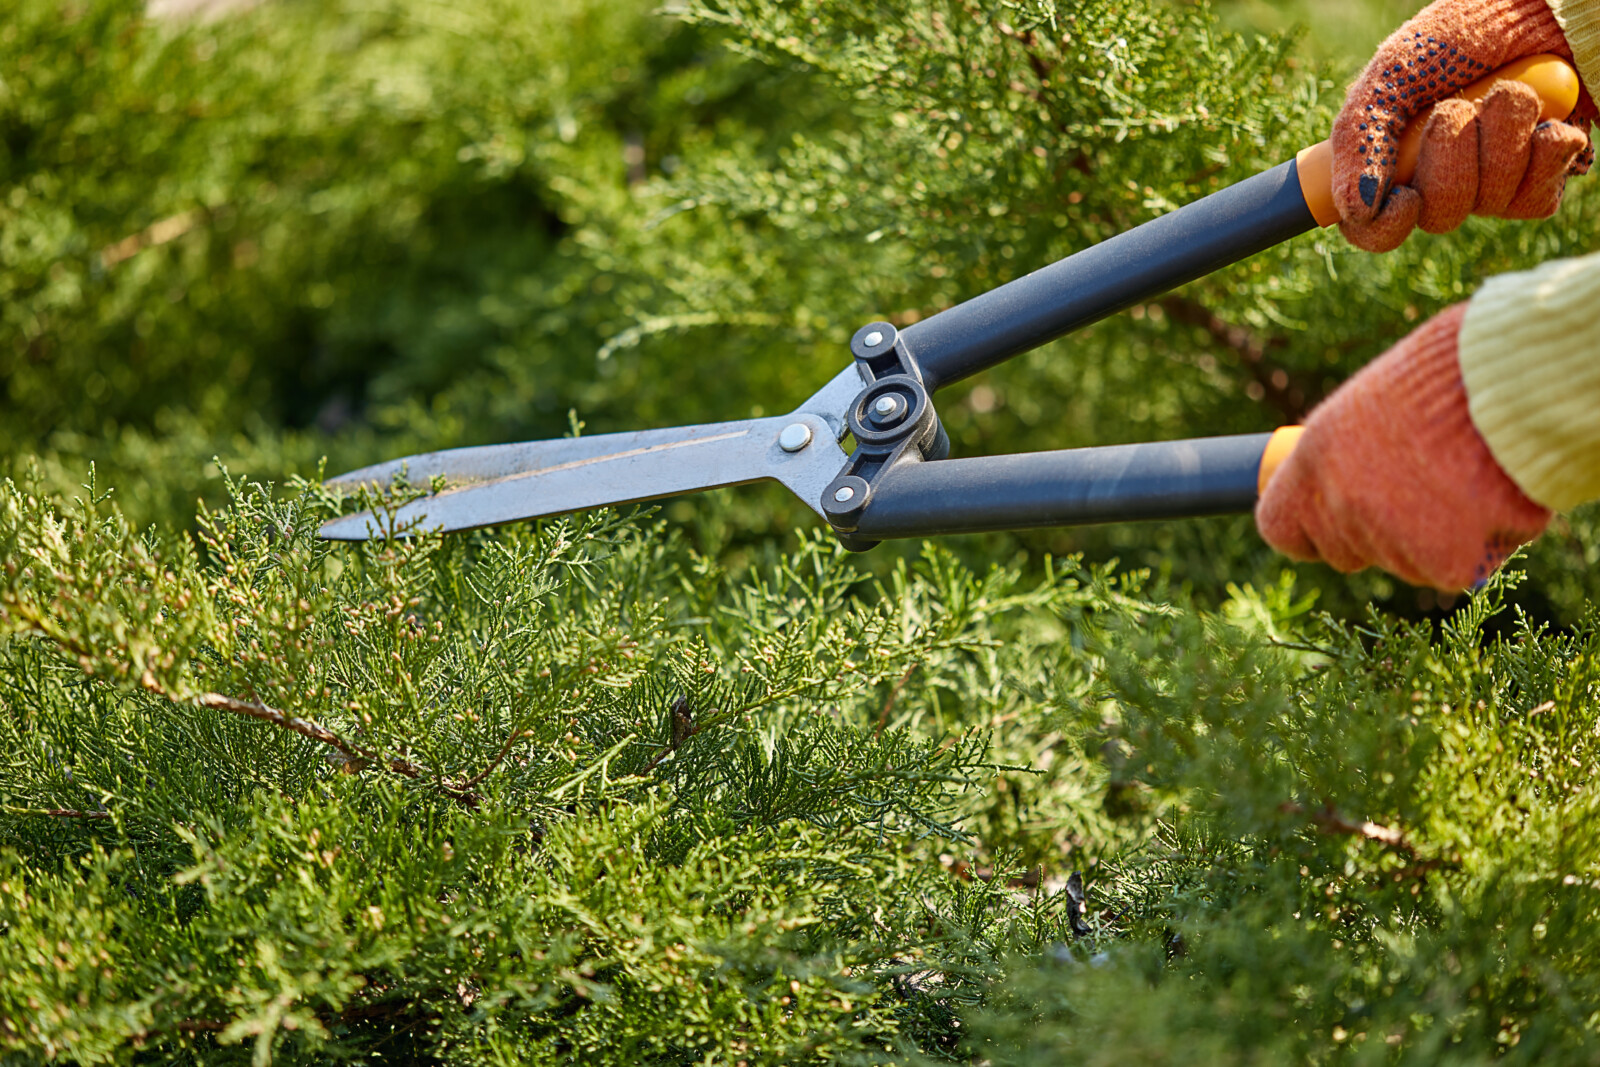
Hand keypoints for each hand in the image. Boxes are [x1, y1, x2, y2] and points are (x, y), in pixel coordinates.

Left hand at [1255, 304, 1550, 590]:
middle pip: (1346, 553)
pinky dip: (1476, 546)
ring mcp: (1386, 536)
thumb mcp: (1373, 402)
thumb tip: (1340, 481)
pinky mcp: (1441, 561)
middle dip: (1378, 532)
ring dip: (1432, 537)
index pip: (1280, 529)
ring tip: (1465, 478)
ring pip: (1402, 563)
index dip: (1309, 530)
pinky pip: (1453, 571)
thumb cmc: (1451, 375)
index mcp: (1314, 458)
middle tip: (1423, 487)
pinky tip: (1489, 501)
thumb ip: (1349, 453)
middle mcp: (1340, 502)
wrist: (1514, 379)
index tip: (1330, 520)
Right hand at [1332, 0, 1593, 251]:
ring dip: (1501, 139)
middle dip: (1451, 157)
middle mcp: (1442, 180)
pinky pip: (1535, 199)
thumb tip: (1355, 209)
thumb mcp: (1393, 73)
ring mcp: (1494, 183)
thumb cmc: (1461, 31)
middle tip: (1456, 107)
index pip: (1374, 229)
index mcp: (1395, 162)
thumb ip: (1360, 138)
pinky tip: (1544, 121)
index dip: (1385, 227)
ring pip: (1489, 204)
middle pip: (1438, 216)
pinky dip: (1542, 152)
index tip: (1404, 197)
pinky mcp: (1543, 178)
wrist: (1543, 7)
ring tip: (1508, 94)